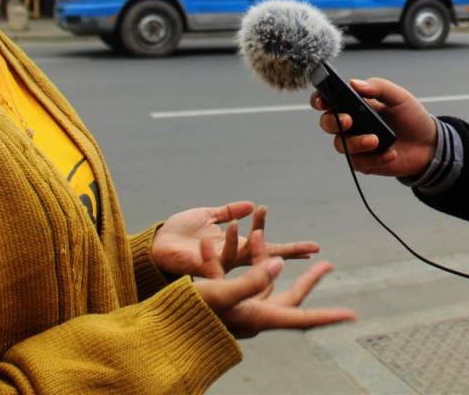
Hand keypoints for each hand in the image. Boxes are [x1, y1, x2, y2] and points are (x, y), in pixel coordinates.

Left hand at [152, 201, 318, 278]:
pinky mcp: (206, 265)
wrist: (155, 243)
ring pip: (247, 254)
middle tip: (314, 250)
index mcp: (236, 247)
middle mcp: (233, 258)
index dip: (291, 249)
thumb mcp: (208, 216)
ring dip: (255, 232)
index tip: (314, 249)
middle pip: (267, 257)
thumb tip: (250, 204)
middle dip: (289, 253)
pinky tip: (233, 224)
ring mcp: (221, 264)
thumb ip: (229, 211)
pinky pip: (223, 255)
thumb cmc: (179, 232)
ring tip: (261, 211)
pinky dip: (230, 239)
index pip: (269, 248)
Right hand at [194, 237, 355, 338]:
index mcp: (258, 318)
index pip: (301, 319)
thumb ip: (251, 280)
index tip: (352, 316)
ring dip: (264, 255)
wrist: (161, 326)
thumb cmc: (189, 312)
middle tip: (327, 264)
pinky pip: (240, 277)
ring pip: (264, 281)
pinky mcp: (226, 300)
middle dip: (308, 279)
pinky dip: (238, 257)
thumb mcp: (220, 294)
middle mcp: (252, 314)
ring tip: (263, 233)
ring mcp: (239, 308)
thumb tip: (279, 264)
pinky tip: (226, 237)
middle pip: (290, 296)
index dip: (326, 316)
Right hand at [311, 77, 437, 177]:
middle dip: (333, 121)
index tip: (323, 101)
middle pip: (327, 123)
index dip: (320, 99)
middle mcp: (352, 124)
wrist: (428, 144)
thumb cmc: (411, 117)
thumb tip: (354, 83)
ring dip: (356, 142)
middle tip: (349, 120)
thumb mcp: (399, 96)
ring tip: (375, 140)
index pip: (329, 100)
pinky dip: (375, 158)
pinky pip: (359, 162)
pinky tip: (391, 153)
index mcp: (355, 104)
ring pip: (341, 144)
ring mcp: (356, 144)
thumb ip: (378, 87)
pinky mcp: (364, 162)